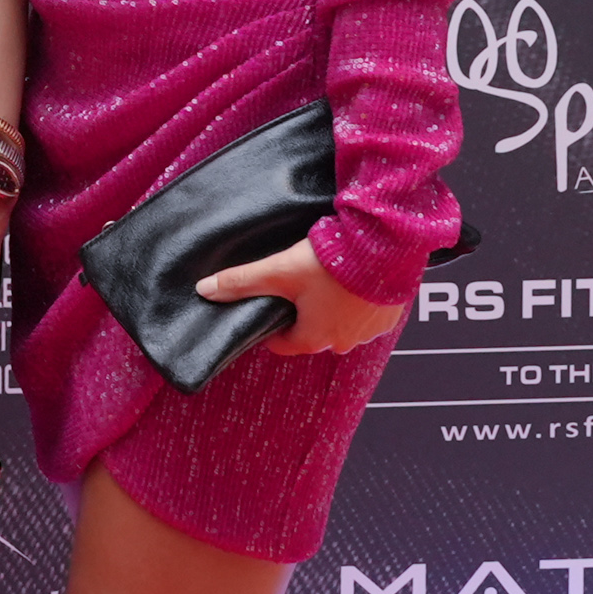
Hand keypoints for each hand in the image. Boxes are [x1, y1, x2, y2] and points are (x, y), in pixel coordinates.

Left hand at [198, 238, 405, 357]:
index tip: (266, 305)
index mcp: (314, 339)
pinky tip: (350, 279)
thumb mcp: (279, 270)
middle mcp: (343, 343)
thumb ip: (241, 281)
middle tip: (294, 284)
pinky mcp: (388, 316)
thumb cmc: (332, 265)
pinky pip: (365, 313)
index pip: (281, 343)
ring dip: (330, 307)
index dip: (269, 326)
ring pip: (340, 323)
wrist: (386, 250)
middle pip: (311, 333)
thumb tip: (204, 291)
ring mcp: (368, 332)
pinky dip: (355, 301)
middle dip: (300, 313)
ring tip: (323, 277)